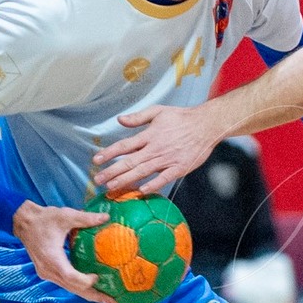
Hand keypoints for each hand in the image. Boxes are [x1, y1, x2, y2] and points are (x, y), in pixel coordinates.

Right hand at [12, 200, 116, 302]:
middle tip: (114, 301)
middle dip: (95, 296)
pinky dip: (81, 287)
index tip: (98, 276)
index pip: (71, 277)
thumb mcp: (65, 216)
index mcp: (53, 259)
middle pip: (74, 289)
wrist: (23, 222)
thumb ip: (85, 219)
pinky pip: (67, 284)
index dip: (86, 280)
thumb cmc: (43, 219)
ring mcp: (48, 274)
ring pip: (71, 289)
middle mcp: (49, 271)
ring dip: (89, 294)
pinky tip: (94, 287)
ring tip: (109, 298)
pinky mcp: (49, 273)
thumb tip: (106, 217)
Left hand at [89, 104, 221, 194]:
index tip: (96, 160)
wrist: (206, 125)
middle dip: (112, 172)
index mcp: (149, 135)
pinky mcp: (179, 168)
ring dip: (126, 180)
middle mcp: (155, 148)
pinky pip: (164, 179)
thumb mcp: (158, 111)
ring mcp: (167, 159)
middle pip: (129, 162)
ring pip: (142, 172)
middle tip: (97, 180)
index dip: (109, 153)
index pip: (124, 145)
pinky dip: (153, 185)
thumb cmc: (182, 117)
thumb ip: (138, 117)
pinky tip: (141, 191)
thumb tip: (120, 120)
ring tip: (111, 187)